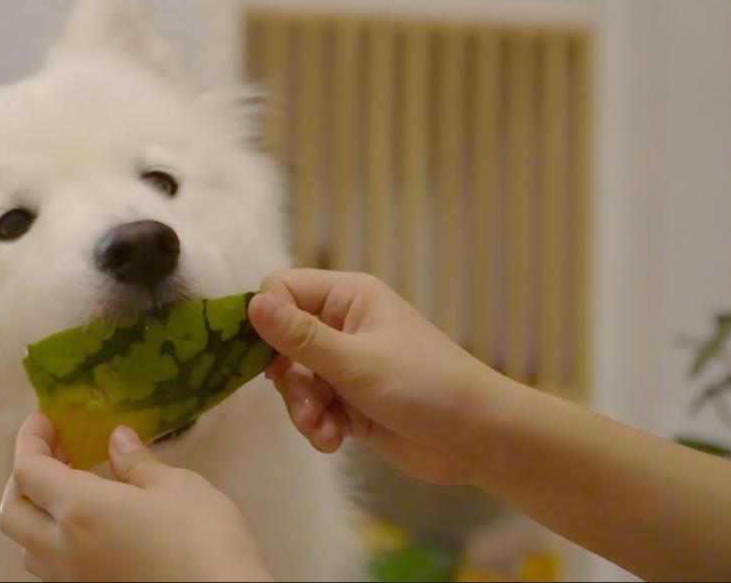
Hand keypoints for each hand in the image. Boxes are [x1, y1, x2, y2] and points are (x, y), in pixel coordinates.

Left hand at [0, 411, 271, 581]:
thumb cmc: (203, 540)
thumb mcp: (177, 487)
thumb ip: (137, 464)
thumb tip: (116, 440)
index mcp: (79, 511)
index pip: (27, 470)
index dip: (29, 439)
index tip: (46, 419)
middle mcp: (63, 550)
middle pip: (10, 512)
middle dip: (22, 477)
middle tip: (53, 453)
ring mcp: (73, 581)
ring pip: (27, 547)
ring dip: (35, 514)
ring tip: (68, 490)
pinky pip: (52, 569)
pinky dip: (54, 542)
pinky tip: (89, 529)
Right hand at [248, 268, 511, 485]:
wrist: (479, 439)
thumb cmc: (426, 386)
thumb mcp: (357, 362)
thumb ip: (301, 337)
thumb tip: (251, 303)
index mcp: (347, 296)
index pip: (281, 289)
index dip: (265, 320)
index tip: (265, 357)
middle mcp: (342, 324)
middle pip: (280, 340)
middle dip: (286, 379)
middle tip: (304, 405)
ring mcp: (345, 364)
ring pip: (293, 379)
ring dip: (302, 409)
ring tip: (323, 430)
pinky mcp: (349, 400)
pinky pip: (312, 406)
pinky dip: (317, 425)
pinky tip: (334, 441)